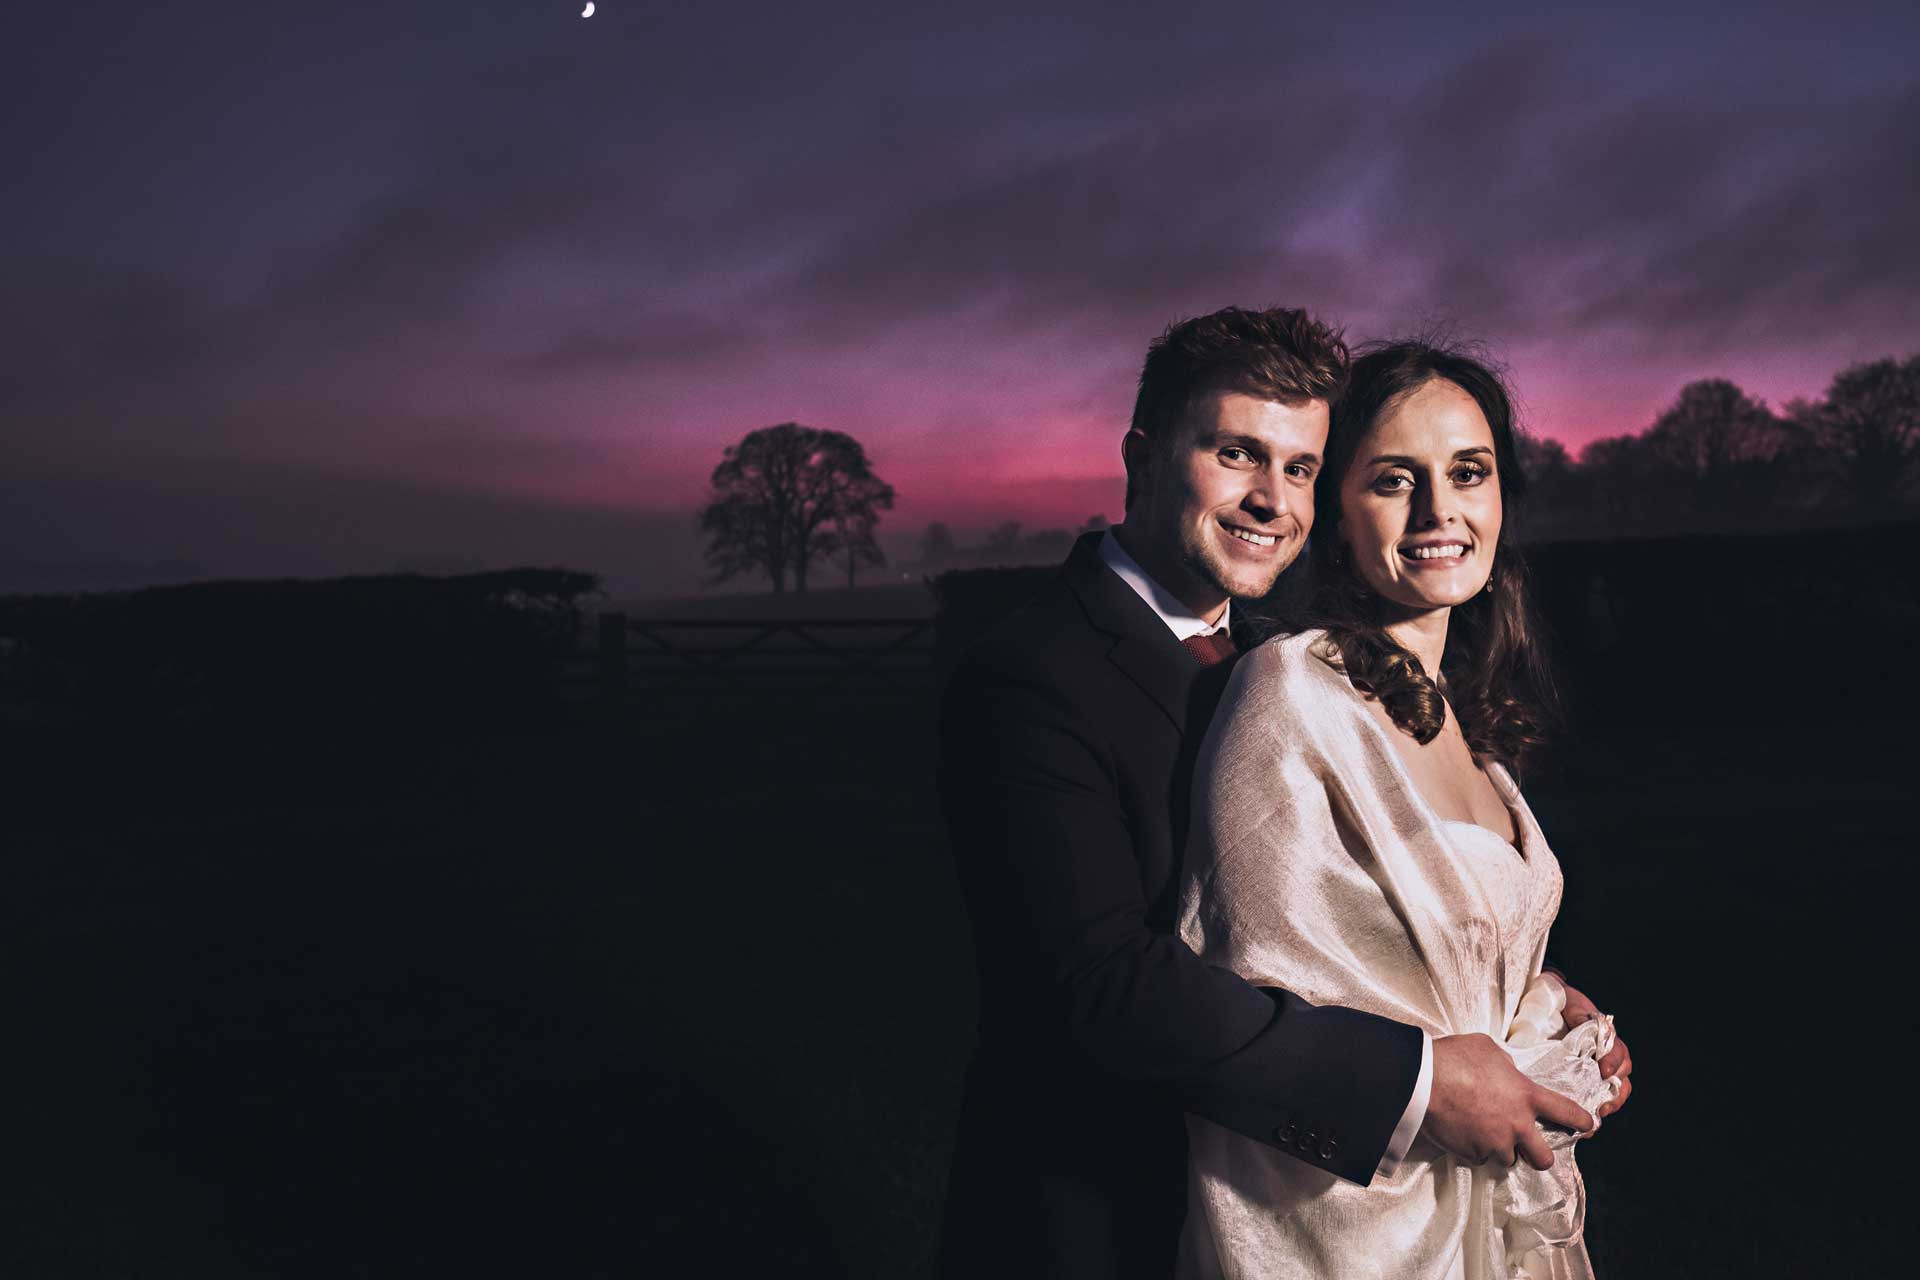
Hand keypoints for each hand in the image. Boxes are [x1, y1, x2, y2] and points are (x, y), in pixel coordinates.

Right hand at [1419, 1033, 1594, 1170]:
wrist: (1421, 1080)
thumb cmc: (1455, 1057)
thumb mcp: (1489, 1050)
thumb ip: (1506, 1067)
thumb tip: (1505, 1074)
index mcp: (1526, 1095)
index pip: (1566, 1111)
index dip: (1582, 1120)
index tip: (1589, 1125)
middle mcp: (1516, 1125)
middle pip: (1543, 1158)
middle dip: (1539, 1155)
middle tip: (1529, 1148)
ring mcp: (1494, 1143)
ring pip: (1506, 1159)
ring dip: (1498, 1148)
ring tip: (1480, 1131)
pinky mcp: (1472, 1154)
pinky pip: (1478, 1157)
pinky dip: (1472, 1148)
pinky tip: (1460, 1131)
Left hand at [1559, 980, 1632, 1118]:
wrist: (1546, 1003)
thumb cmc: (1561, 1003)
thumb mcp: (1571, 1005)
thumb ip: (1580, 1015)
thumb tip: (1588, 1025)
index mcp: (1605, 1037)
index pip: (1618, 1052)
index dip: (1614, 1062)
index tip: (1604, 1070)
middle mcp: (1605, 1055)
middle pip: (1622, 1077)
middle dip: (1616, 1093)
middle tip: (1604, 1105)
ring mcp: (1595, 1068)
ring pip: (1614, 1090)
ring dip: (1610, 1104)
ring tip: (1599, 1115)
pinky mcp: (1582, 1079)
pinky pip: (1596, 1097)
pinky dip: (1596, 1109)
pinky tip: (1588, 1121)